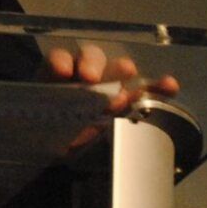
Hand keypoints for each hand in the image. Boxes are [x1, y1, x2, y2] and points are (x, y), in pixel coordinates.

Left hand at [42, 42, 180, 115]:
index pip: (60, 59)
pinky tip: (170, 85)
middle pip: (91, 59)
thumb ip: (46, 112)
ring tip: (130, 73)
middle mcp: (82, 73)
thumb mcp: (36, 120)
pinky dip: (155, 88)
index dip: (62, 63)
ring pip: (119, 72)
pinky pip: (140, 93)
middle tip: (91, 77)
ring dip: (125, 71)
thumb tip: (57, 113)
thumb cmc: (42, 125)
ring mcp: (104, 86)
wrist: (53, 148)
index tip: (64, 73)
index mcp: (56, 73)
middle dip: (93, 64)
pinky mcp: (122, 104)